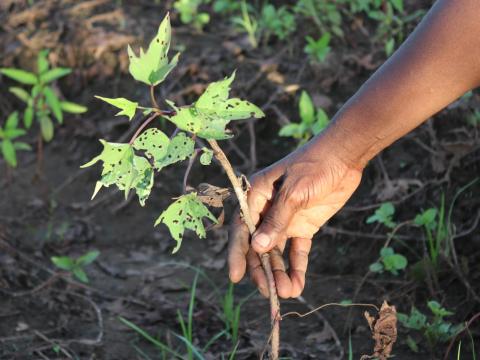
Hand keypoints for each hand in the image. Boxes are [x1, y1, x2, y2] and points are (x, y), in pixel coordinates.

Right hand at [228, 136, 362, 297]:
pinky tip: (298, 285)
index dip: (237, 253)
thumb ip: (277, 220)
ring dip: (279, 272)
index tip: (236, 277)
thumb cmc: (314, 166)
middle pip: (258, 245)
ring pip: (277, 252)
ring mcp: (285, 219)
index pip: (241, 228)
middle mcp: (266, 210)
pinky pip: (297, 250)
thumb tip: (258, 248)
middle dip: (262, 269)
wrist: (343, 157)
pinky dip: (297, 267)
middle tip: (268, 292)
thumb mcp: (293, 192)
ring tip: (287, 293)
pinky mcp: (304, 226)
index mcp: (256, 196)